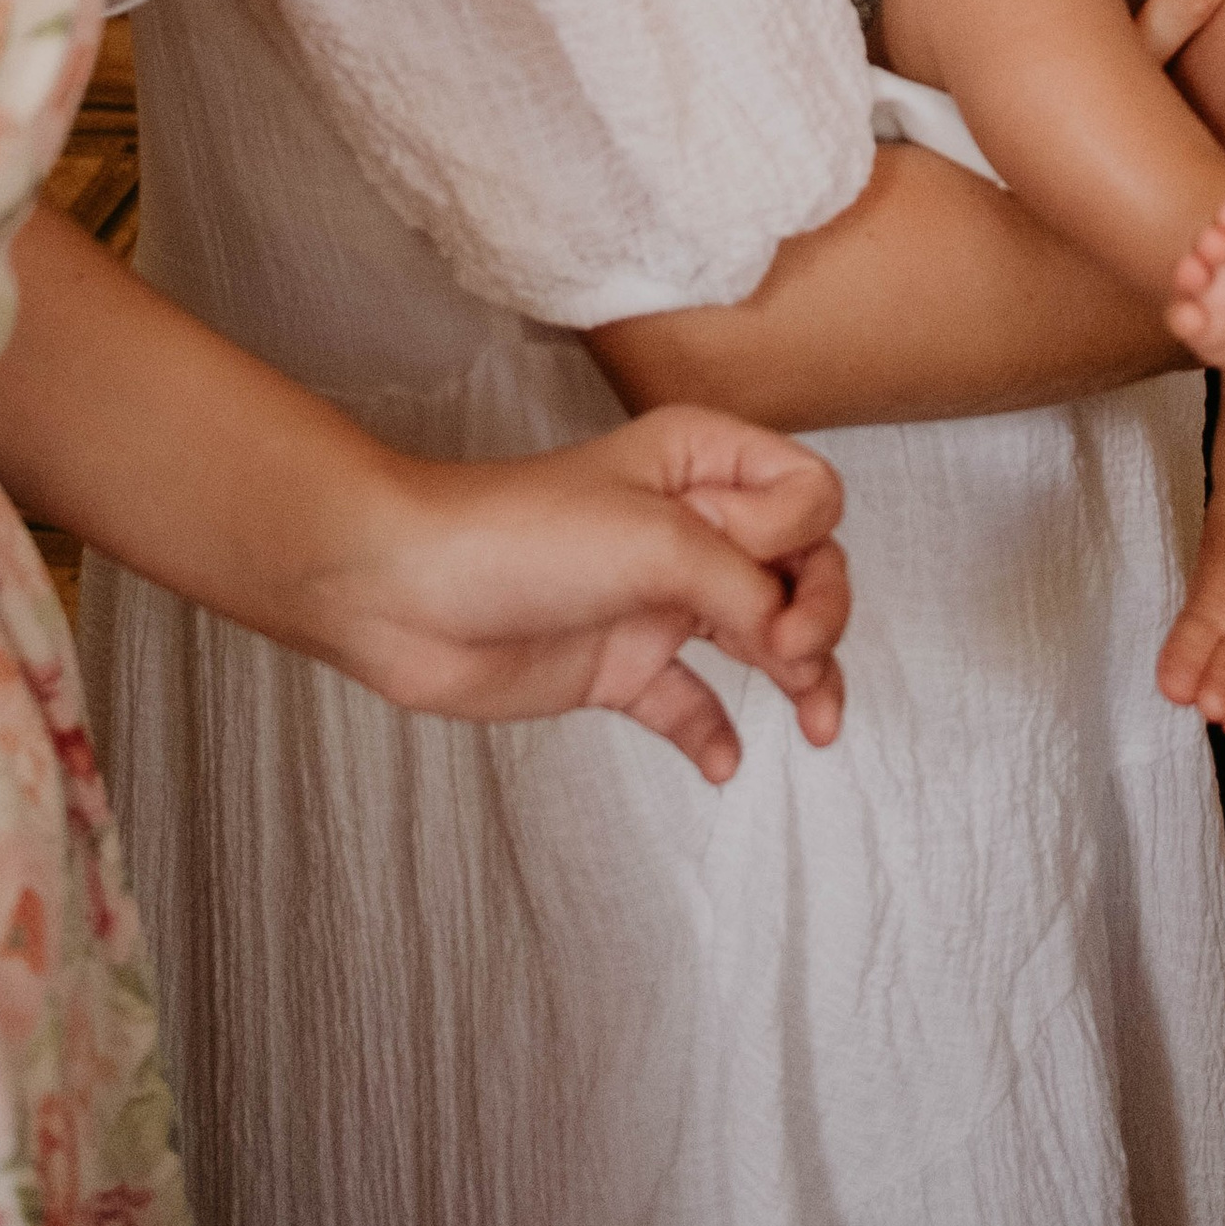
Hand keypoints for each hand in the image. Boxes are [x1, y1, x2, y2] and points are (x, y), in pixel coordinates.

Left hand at [306, 406, 851, 784]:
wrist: (403, 593)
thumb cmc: (519, 535)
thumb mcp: (656, 541)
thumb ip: (743, 584)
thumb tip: (798, 636)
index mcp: (701, 463)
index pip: (807, 494)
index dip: (806, 544)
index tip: (771, 589)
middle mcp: (688, 526)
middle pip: (800, 568)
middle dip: (821, 615)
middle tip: (798, 664)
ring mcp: (656, 598)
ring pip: (760, 635)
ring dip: (800, 678)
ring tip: (818, 726)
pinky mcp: (619, 664)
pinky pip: (688, 701)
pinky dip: (714, 731)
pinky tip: (723, 762)